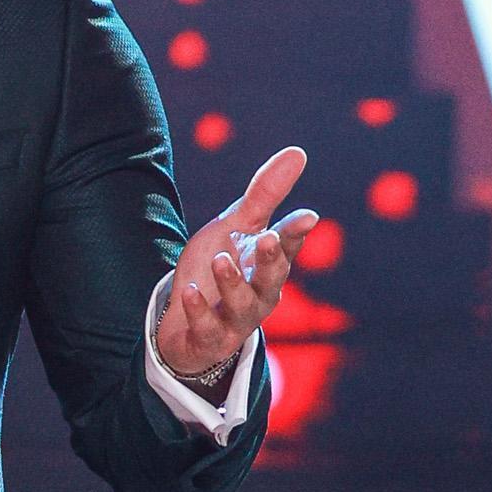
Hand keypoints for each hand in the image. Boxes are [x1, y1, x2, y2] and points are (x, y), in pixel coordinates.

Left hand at [156, 146, 318, 379]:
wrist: (184, 321)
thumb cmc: (218, 267)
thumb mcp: (236, 227)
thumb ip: (264, 195)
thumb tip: (298, 152)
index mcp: (269, 265)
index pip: (287, 247)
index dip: (295, 233)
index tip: (306, 216)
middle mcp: (260, 294)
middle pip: (272, 279)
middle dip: (271, 260)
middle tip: (268, 237)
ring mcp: (236, 319)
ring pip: (241, 305)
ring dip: (232, 282)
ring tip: (221, 259)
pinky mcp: (210, 339)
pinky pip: (207, 328)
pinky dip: (199, 310)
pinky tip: (189, 291)